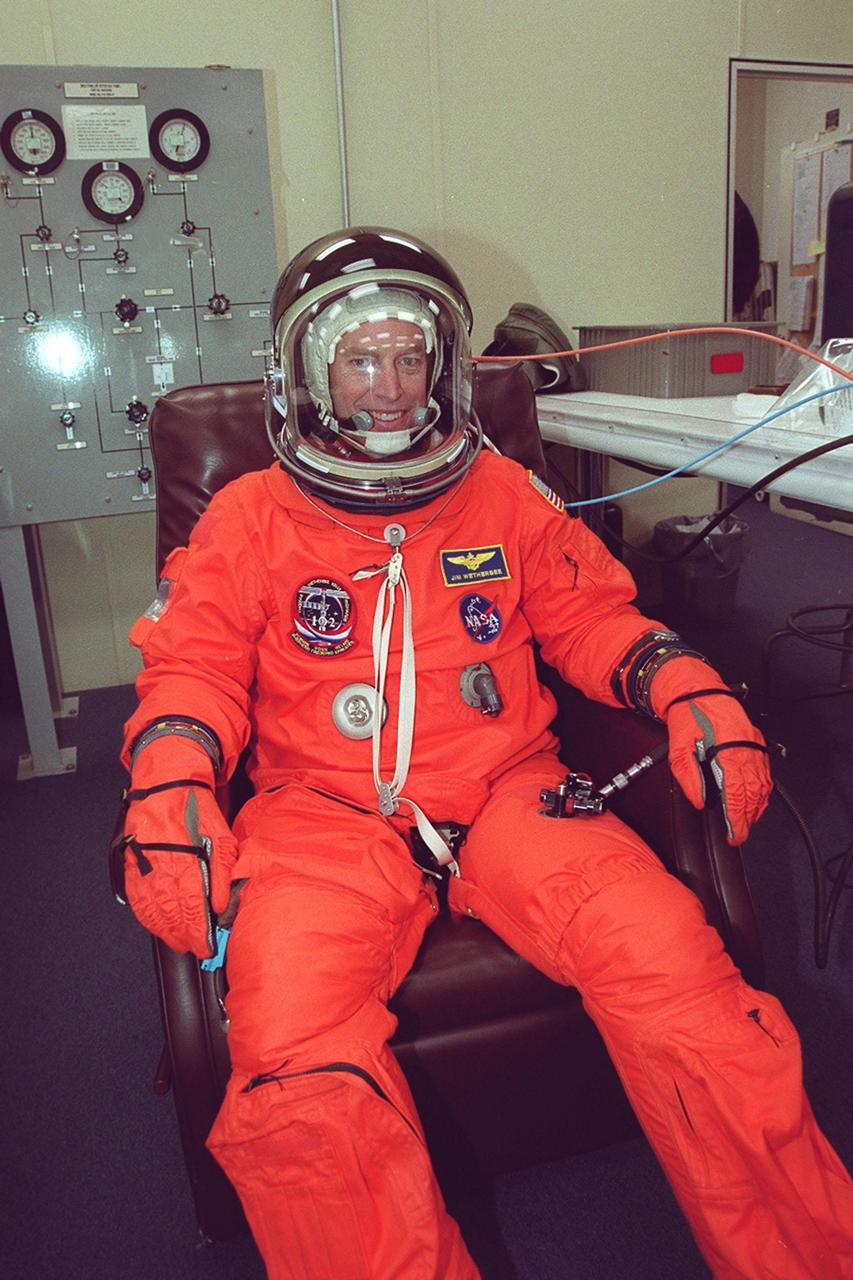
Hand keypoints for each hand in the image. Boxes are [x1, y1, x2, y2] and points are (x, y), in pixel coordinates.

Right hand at [123, 736, 236, 956]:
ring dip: (164, 931)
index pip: (191, 907)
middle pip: (170, 914)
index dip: (198, 932)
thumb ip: (221, 872)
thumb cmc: (195, 807)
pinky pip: (136, 898)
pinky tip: (156, 925)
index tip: (206, 946)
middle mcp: (159, 866)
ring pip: (151, 910)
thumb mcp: (220, 835)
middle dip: (183, 937)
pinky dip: (146, 916)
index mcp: (184, 859)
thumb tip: (220, 905)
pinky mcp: (131, 864)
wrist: (165, 783)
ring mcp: (141, 866)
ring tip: (178, 942)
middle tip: (195, 949)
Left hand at [652, 658, 771, 844]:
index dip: (736, 819)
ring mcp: (753, 744)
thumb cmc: (688, 714)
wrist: (696, 689)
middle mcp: (746, 749)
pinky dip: (761, 789)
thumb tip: (699, 801)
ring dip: (756, 806)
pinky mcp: (755, 741)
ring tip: (746, 821)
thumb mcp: (678, 748)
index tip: (733, 834)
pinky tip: (755, 798)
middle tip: (738, 833)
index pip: (737, 795)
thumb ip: (688, 778)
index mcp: (728, 752)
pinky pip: (764, 772)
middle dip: (747, 818)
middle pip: (753, 794)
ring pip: (762, 784)